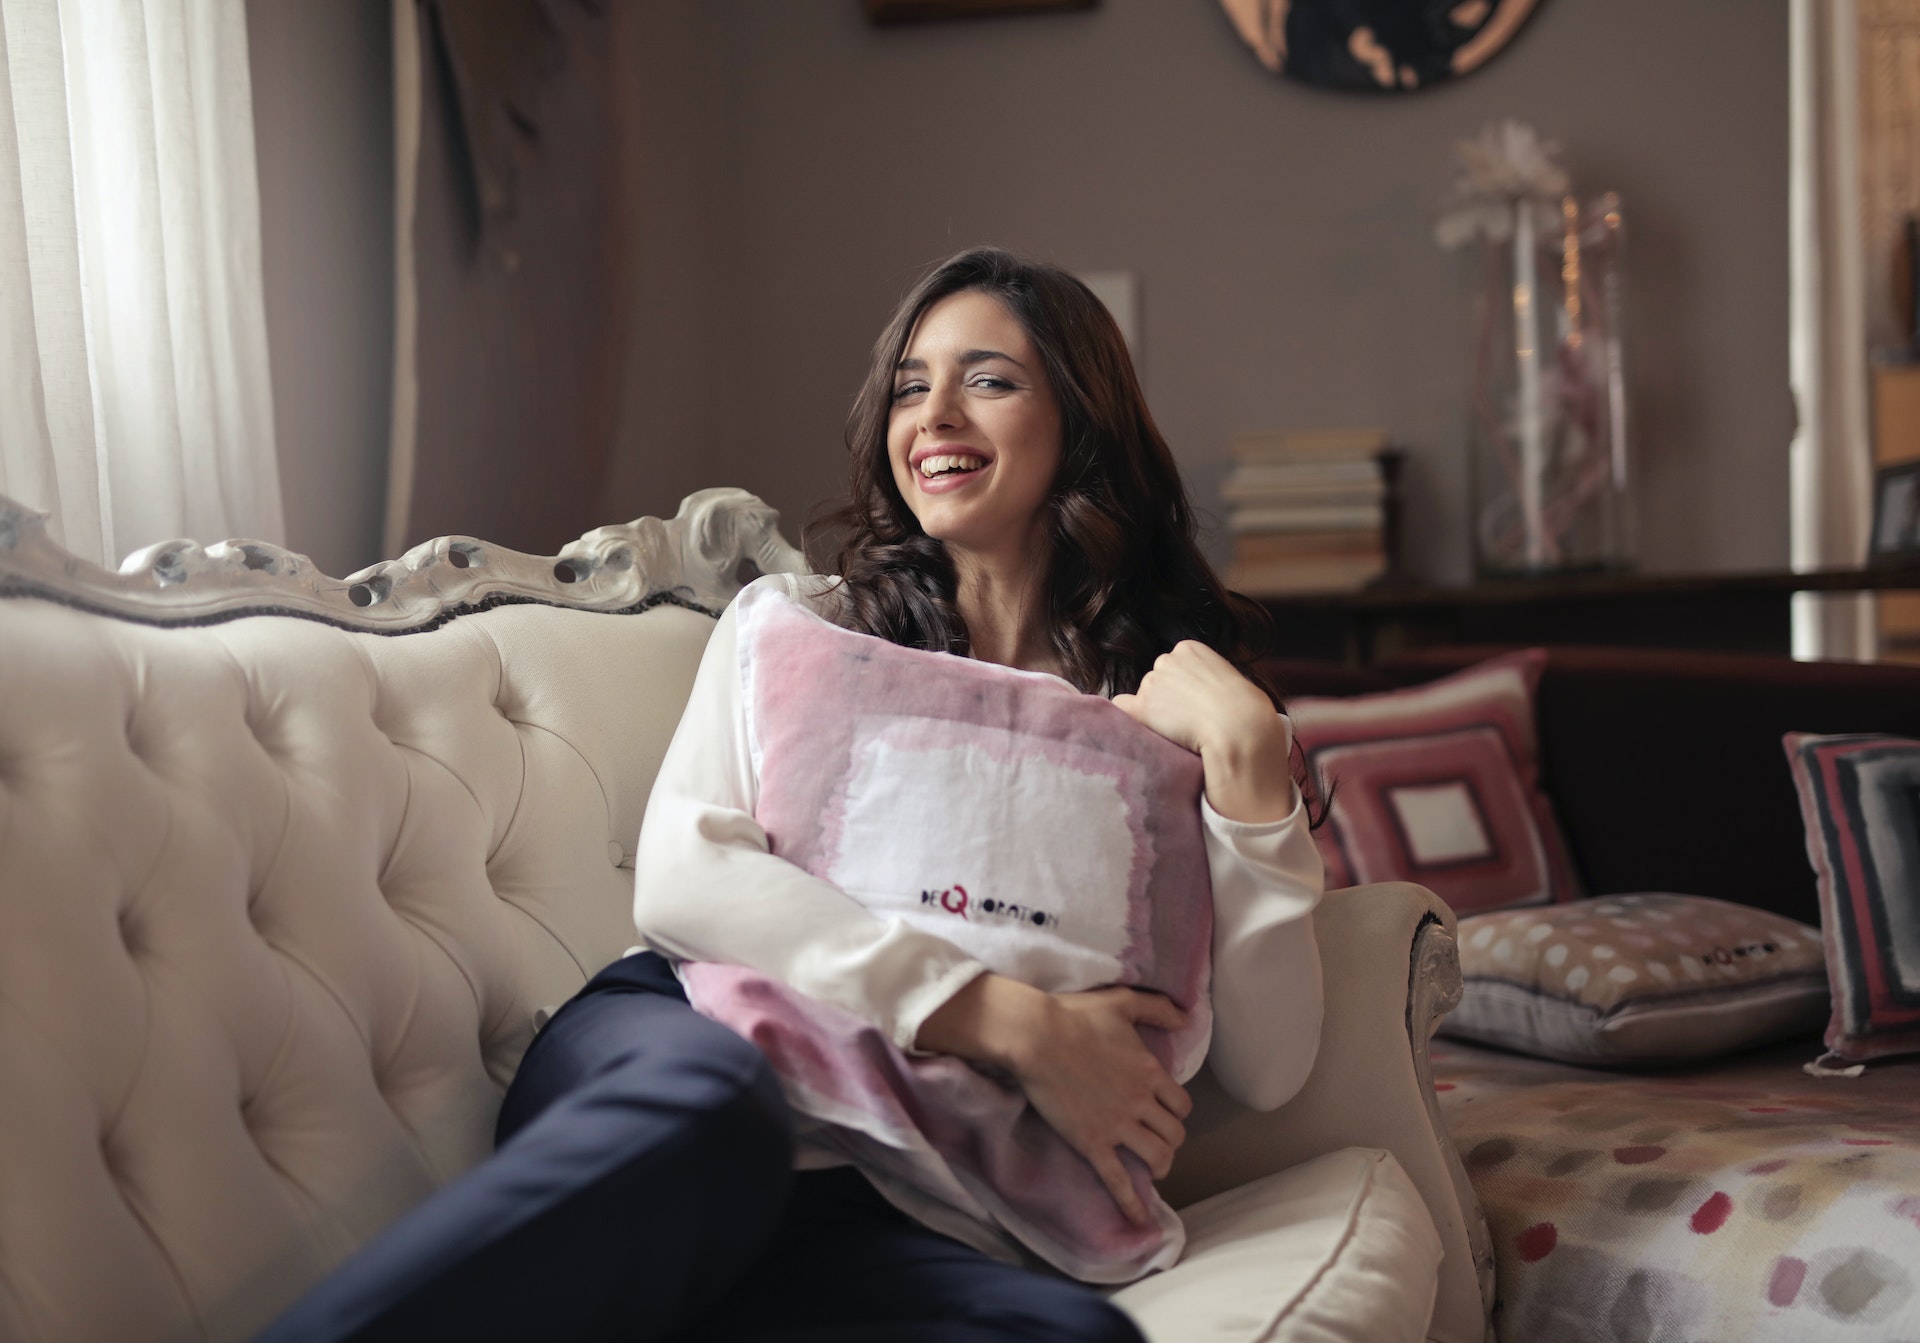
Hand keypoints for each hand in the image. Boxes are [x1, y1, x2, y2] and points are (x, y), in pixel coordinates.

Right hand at [915, 975, 1192, 1223]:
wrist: (1036, 1037)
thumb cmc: (1076, 1016)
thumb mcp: (1123, 1002)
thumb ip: (1158, 1007)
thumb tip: (1187, 1016)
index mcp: (1150, 1072)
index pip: (1181, 1105)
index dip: (1177, 1112)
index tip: (1165, 1112)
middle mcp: (1141, 1103)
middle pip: (1174, 1134)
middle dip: (1170, 1140)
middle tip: (1158, 1140)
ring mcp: (1117, 1126)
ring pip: (1157, 1157)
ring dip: (1160, 1165)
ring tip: (1154, 1169)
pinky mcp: (1092, 1143)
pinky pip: (1119, 1180)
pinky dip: (1133, 1204)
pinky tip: (1142, 1222)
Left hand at [1111, 641, 1295, 822]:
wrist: (1240, 729)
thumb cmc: (1246, 710)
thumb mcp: (1230, 678)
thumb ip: (1205, 676)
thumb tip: (1193, 692)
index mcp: (1189, 648)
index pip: (1174, 666)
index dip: (1185, 688)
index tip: (1199, 702)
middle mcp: (1165, 660)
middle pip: (1156, 679)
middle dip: (1167, 698)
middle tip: (1189, 719)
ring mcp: (1151, 683)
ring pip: (1143, 697)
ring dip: (1155, 712)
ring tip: (1182, 729)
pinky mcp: (1142, 707)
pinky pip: (1121, 707)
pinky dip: (1129, 718)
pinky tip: (1146, 729)